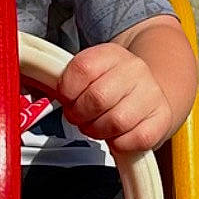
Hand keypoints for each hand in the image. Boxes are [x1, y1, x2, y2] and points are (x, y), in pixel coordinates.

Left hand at [56, 43, 171, 153]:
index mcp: (111, 54)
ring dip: (98, 131)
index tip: (66, 99)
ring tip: (97, 126)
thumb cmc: (112, 85)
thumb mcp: (90, 72)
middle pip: (97, 98)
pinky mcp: (161, 119)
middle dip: (80, 115)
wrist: (152, 89)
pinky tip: (116, 134)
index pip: (82, 69)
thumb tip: (36, 88)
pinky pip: (134, 139)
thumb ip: (65, 81)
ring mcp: (151, 94)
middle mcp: (134, 70)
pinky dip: (119, 143)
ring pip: (116, 122)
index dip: (67, 91)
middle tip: (79, 117)